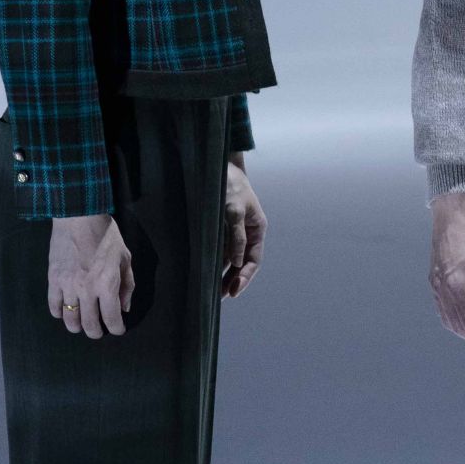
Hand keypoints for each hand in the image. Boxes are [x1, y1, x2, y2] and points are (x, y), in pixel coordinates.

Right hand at [48, 213, 133, 338]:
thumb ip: (127, 285)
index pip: (111, 317)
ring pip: (70, 318)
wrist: (79, 219)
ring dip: (76, 326)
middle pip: (89, 323)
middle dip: (96, 332)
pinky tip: (64, 313)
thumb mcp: (125, 258)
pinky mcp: (53, 280)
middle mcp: (87, 290)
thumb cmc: (107, 237)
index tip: (118, 330)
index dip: (116, 328)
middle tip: (98, 332)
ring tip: (81, 326)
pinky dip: (59, 313)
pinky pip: (54, 304)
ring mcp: (68, 286)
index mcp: (107, 285)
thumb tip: (124, 307)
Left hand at [221, 156, 265, 298]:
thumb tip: (239, 262)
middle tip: (222, 297)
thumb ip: (236, 235)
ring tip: (213, 292)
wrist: (217, 166)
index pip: (254, 260)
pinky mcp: (220, 230)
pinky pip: (219, 251)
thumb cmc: (229, 185)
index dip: (245, 277)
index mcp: (257, 229)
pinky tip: (206, 273)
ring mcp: (233, 232)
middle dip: (233, 281)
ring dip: (223, 275)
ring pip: (230, 260)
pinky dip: (214, 263)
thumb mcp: (234, 209)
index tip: (234, 290)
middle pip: (243, 264)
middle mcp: (247, 233)